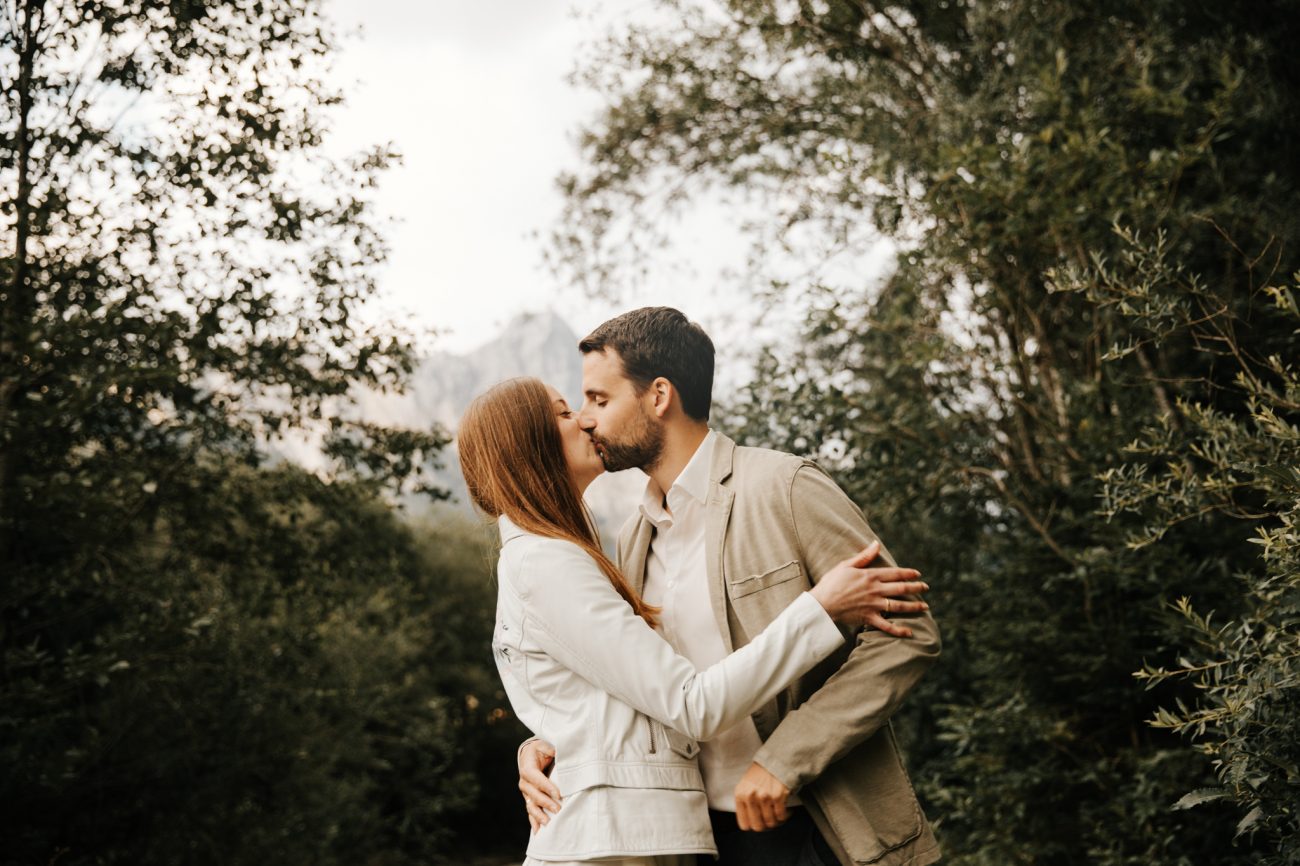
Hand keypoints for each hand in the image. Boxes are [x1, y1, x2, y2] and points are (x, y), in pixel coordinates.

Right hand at [518, 739, 560, 832]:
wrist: (530, 754)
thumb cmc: (541, 749)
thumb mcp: (547, 746)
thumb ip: (555, 750)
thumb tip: (569, 753)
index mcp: (528, 767)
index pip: (536, 778)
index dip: (546, 786)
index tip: (558, 794)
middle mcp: (524, 781)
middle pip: (533, 794)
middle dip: (546, 803)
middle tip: (557, 810)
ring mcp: (525, 792)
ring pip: (530, 805)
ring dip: (539, 815)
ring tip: (548, 823)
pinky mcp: (529, 799)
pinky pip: (530, 811)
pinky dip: (533, 821)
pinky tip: (538, 831)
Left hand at [734, 762, 791, 830]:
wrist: (775, 760)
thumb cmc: (760, 774)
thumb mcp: (745, 786)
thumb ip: (744, 803)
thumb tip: (749, 824)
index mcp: (740, 795)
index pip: (744, 824)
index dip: (753, 826)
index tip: (759, 823)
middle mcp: (751, 797)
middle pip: (758, 826)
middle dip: (765, 826)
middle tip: (770, 821)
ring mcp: (764, 797)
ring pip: (771, 823)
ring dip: (776, 821)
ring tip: (778, 814)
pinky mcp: (778, 796)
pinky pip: (781, 816)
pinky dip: (785, 816)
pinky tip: (786, 810)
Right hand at [809, 540, 929, 636]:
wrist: (822, 604)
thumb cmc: (831, 583)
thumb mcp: (846, 565)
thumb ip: (864, 556)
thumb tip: (876, 543)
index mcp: (871, 576)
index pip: (895, 573)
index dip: (909, 573)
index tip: (918, 574)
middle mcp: (875, 590)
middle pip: (901, 588)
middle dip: (916, 588)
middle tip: (926, 588)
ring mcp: (874, 605)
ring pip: (899, 606)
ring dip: (914, 606)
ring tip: (925, 606)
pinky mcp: (869, 618)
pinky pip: (887, 626)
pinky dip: (899, 630)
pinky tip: (910, 632)